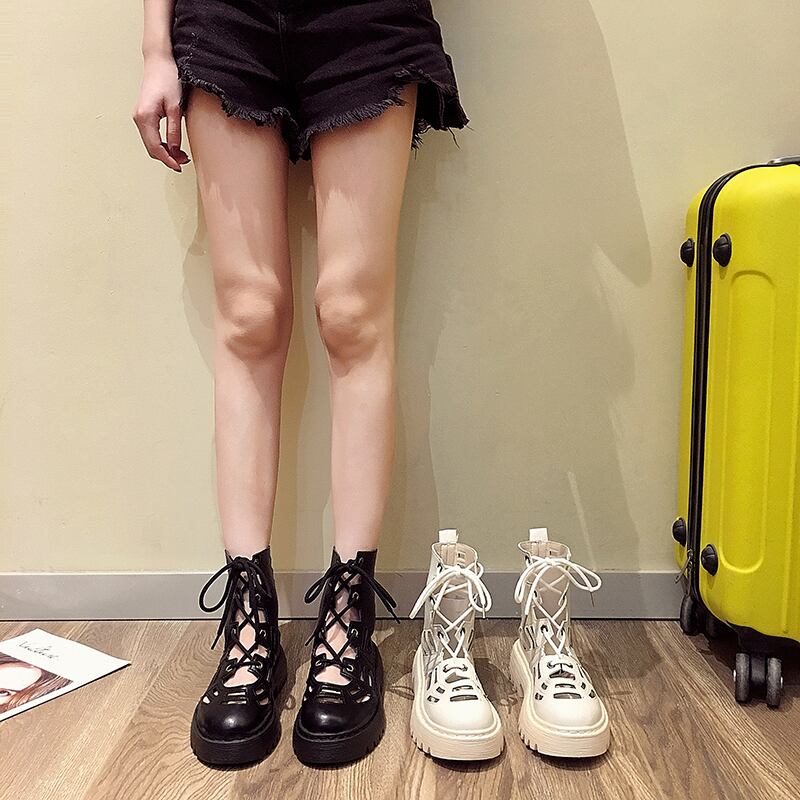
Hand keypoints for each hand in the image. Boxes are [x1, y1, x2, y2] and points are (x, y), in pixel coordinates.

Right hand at [133, 53, 190, 171]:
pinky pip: (150, 136)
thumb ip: (174, 130)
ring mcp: (139, 117)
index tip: (179, 166)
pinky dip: (161, 144)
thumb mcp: (176, 107)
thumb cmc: (167, 79)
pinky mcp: (143, 115)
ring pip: (151, 143)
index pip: (155, 147)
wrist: (159, 62)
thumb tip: (175, 150)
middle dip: (167, 158)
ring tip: (181, 155)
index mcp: (145, 117)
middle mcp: (138, 118)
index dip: (168, 160)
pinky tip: (172, 146)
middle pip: (151, 148)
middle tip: (183, 162)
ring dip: (164, 152)